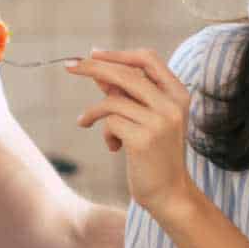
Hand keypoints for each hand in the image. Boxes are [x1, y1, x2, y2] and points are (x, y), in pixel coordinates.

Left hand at [66, 49, 193, 213]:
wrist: (169, 194)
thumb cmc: (155, 154)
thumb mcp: (146, 118)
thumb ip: (127, 94)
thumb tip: (98, 71)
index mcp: (178, 94)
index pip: (148, 59)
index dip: (119, 54)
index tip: (93, 54)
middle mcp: (172, 104)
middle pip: (126, 74)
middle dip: (93, 68)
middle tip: (69, 66)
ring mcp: (160, 121)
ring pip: (113, 100)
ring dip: (94, 112)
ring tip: (86, 122)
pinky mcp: (144, 139)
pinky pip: (110, 122)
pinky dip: (105, 133)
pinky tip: (114, 148)